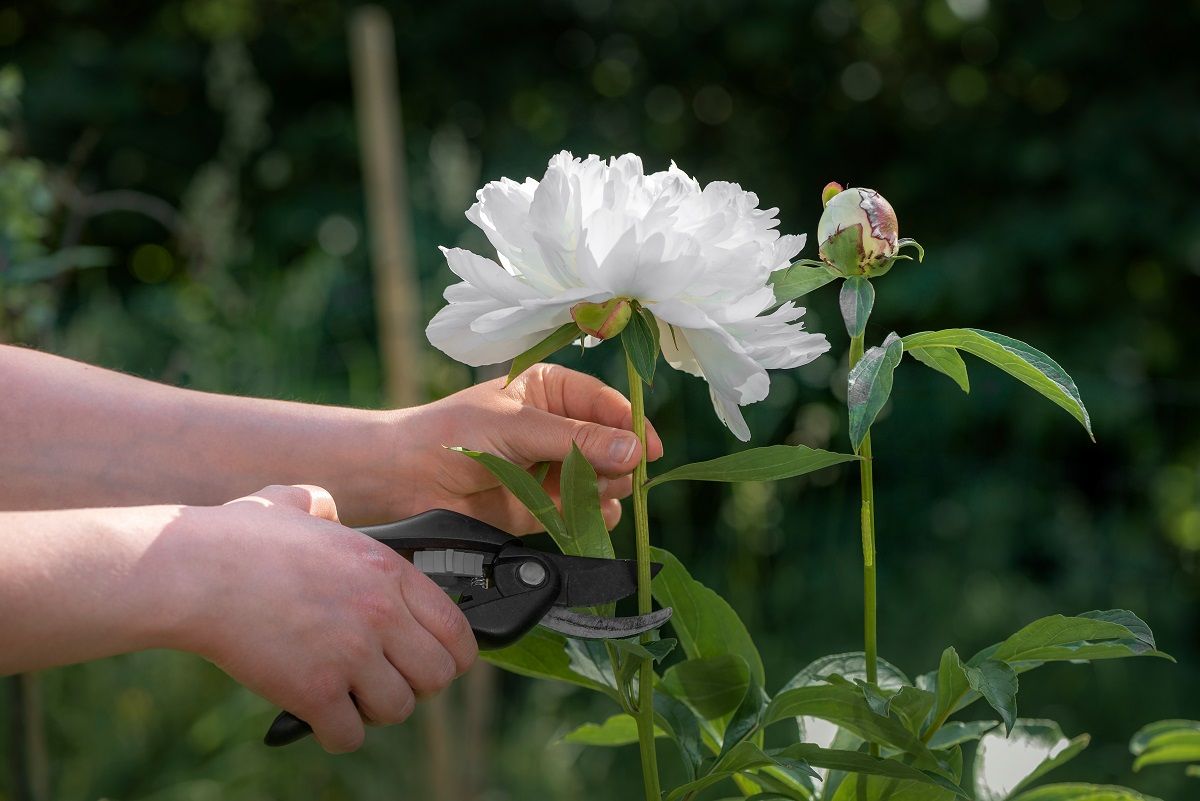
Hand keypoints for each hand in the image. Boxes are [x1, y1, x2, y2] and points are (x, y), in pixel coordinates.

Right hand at [174, 485, 476, 752]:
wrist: (192, 571)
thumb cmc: (237, 539)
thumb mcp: (295, 502)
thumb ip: (323, 505)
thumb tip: (325, 506)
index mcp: (388, 571)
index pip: (456, 628)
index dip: (450, 653)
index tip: (431, 660)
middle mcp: (381, 613)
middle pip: (438, 675)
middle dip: (416, 684)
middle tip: (387, 680)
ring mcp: (350, 653)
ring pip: (399, 708)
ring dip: (375, 710)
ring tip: (351, 696)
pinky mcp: (313, 690)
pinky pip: (350, 735)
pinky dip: (336, 733)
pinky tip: (320, 716)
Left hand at [391, 364, 663, 533]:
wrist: (404, 480)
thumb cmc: (453, 434)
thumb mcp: (518, 426)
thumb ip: (577, 440)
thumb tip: (635, 450)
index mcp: (550, 390)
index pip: (606, 403)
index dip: (631, 424)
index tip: (650, 450)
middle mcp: (557, 428)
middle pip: (612, 444)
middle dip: (618, 461)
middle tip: (614, 475)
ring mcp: (551, 469)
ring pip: (603, 480)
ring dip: (605, 489)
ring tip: (590, 493)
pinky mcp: (542, 508)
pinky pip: (582, 512)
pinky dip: (592, 516)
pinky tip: (590, 516)